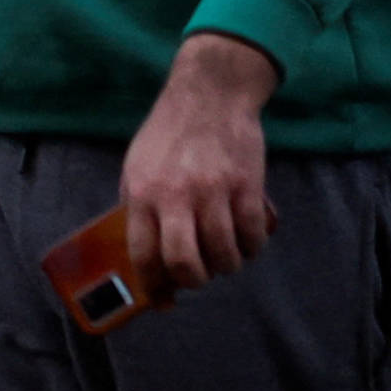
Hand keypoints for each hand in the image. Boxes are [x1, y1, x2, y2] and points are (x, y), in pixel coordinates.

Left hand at [121, 32, 279, 292]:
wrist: (209, 94)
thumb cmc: (169, 133)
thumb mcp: (137, 167)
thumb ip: (139, 208)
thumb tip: (146, 256)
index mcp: (143, 193)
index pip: (143, 254)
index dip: (154, 284)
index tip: (163, 296)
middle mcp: (176, 195)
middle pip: (184, 262)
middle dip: (193, 280)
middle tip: (199, 274)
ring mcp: (213, 191)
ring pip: (224, 255)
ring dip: (226, 265)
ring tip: (225, 256)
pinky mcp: (247, 185)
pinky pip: (253, 235)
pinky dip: (252, 247)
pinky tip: (247, 240)